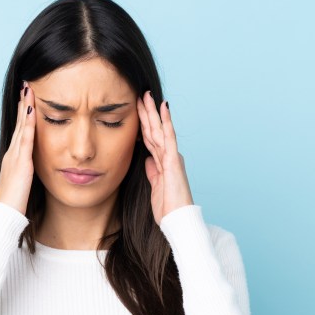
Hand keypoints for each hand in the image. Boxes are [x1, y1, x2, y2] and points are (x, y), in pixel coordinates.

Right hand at [0, 80, 35, 215]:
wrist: (4, 215)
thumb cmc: (14, 204)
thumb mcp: (23, 184)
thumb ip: (27, 174)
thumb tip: (33, 169)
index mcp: (13, 158)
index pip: (20, 131)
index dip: (23, 114)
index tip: (28, 97)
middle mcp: (12, 154)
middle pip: (18, 124)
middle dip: (23, 104)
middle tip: (27, 84)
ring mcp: (15, 157)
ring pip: (20, 127)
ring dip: (24, 108)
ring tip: (28, 90)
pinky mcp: (20, 164)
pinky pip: (25, 140)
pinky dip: (27, 124)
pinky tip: (31, 111)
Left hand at [137, 90, 193, 224]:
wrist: (177, 219)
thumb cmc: (167, 207)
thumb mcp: (154, 187)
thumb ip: (152, 171)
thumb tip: (147, 159)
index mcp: (163, 163)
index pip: (150, 139)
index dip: (143, 124)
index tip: (136, 110)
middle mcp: (168, 156)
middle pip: (154, 130)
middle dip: (146, 113)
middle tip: (140, 94)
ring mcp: (172, 156)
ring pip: (159, 129)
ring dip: (152, 112)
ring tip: (146, 95)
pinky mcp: (174, 160)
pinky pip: (168, 136)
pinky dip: (165, 121)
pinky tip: (163, 107)